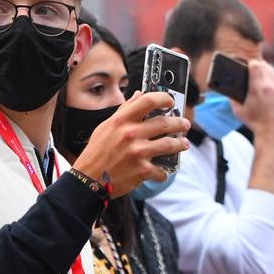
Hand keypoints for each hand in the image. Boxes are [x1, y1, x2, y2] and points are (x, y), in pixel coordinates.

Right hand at [73, 91, 189, 195]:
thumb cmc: (97, 152)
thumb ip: (124, 110)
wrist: (89, 179)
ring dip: (180, 145)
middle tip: (184, 125)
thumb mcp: (106, 126)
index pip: (148, 101)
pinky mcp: (142, 170)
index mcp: (122, 121)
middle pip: (165, 123)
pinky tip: (161, 171)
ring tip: (183, 144)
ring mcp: (138, 152)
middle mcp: (131, 134)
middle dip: (180, 123)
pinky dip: (163, 172)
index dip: (164, 98)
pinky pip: (162, 170)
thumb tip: (139, 95)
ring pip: (170, 145)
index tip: (170, 102)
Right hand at [232, 59, 273, 135]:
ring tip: (261, 73)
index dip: (251, 63)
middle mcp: (270, 86)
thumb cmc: (254, 122)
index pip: (256, 65)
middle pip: (265, 66)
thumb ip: (232, 98)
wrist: (271, 132)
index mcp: (257, 88)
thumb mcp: (238, 110)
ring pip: (273, 71)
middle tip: (253, 68)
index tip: (247, 65)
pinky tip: (270, 80)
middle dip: (258, 65)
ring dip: (267, 70)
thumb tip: (230, 89)